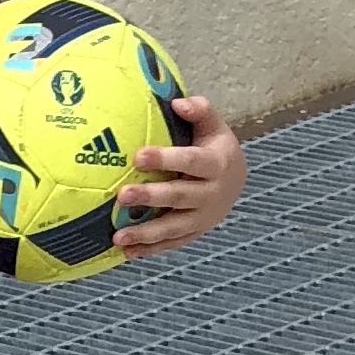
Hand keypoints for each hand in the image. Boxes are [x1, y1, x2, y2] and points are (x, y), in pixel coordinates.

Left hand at [114, 93, 245, 257]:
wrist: (237, 180)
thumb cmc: (215, 147)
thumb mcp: (213, 125)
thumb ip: (199, 111)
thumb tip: (177, 102)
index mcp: (216, 164)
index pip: (191, 162)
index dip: (166, 159)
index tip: (138, 156)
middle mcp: (212, 194)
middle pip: (179, 197)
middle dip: (151, 197)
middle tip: (122, 195)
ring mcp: (203, 218)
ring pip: (174, 228)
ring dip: (146, 233)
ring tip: (118, 237)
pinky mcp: (194, 233)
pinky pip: (171, 243)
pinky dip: (150, 249)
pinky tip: (126, 252)